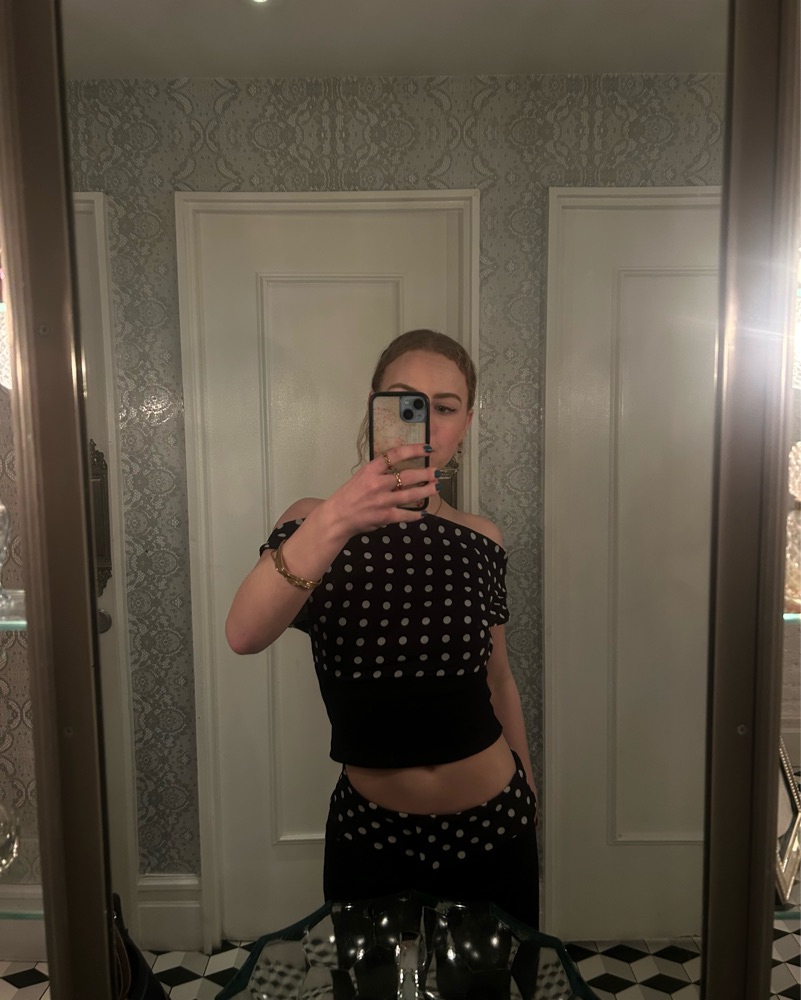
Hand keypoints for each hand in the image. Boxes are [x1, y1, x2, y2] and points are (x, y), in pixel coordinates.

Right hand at [321, 444, 438, 537]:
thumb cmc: (349, 496)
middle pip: (408, 476)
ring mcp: (383, 501)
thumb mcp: (362, 476)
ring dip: (427, 491)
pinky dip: (417, 514)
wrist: (337, 516)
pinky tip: (424, 511)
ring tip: (436, 487)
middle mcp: (378, 483)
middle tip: (436, 471)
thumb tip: (400, 467)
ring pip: (411, 494)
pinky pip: (406, 514)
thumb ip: (380, 472)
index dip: (414, 449)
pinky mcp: (386, 516)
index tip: (427, 448)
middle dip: (426, 473)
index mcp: (371, 469)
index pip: (396, 454)